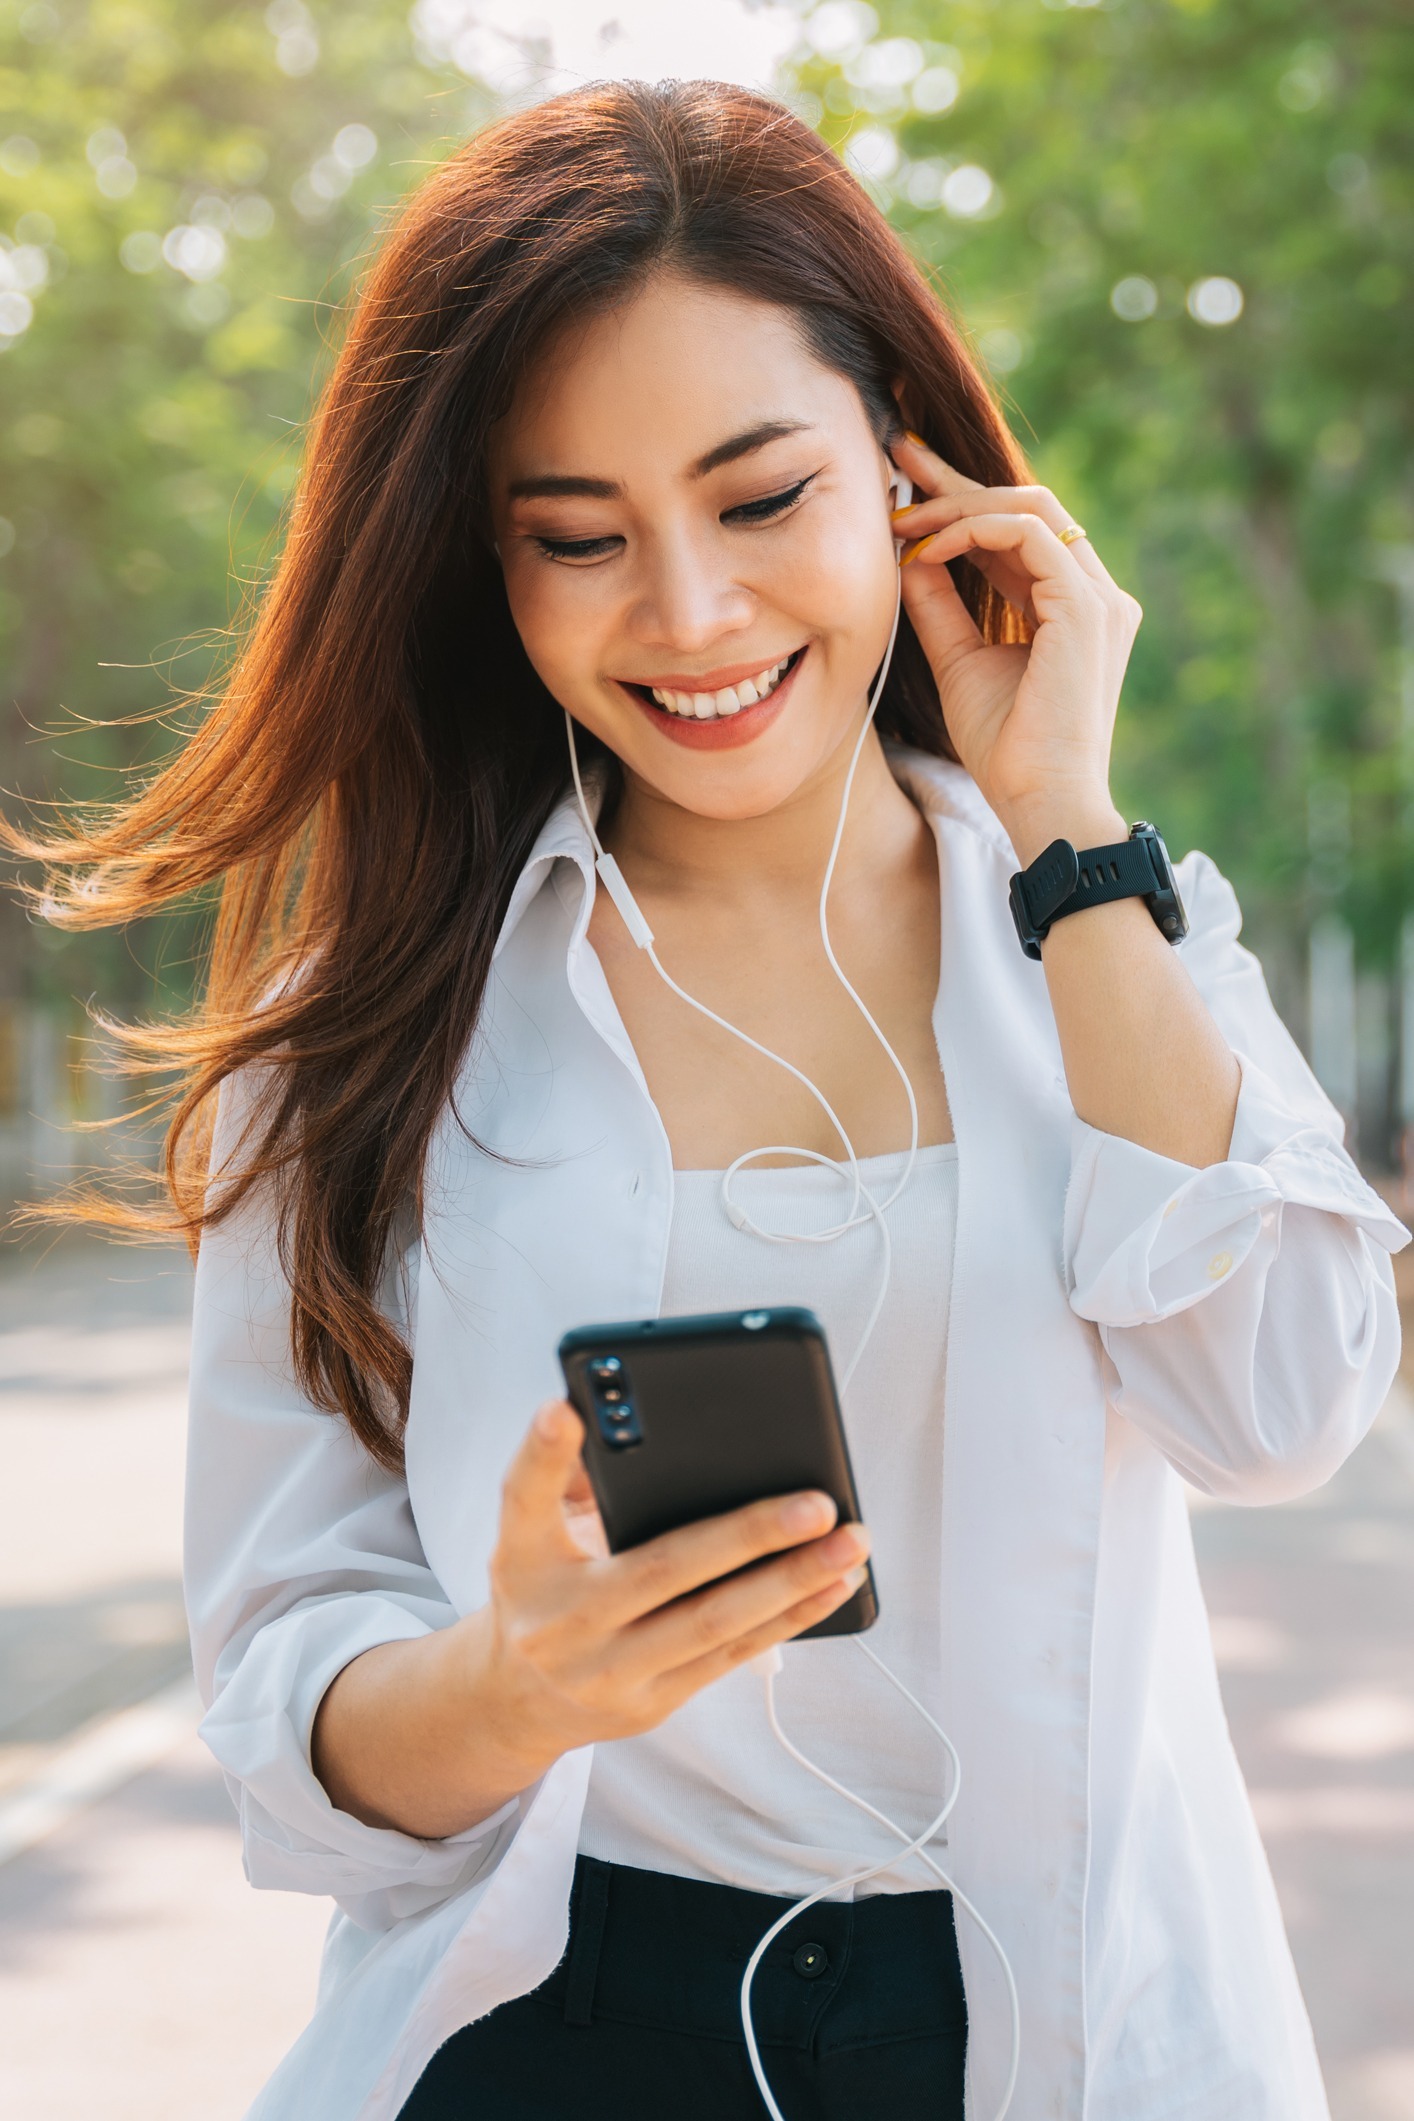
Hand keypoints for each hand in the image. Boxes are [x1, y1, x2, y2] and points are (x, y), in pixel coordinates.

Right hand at [477, 1400, 870, 1782]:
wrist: (517, 1702)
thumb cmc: (542, 1587)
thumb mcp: (528, 1532)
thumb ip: (566, 1475)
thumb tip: (617, 1417)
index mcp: (522, 1555)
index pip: (523, 1496)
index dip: (544, 1452)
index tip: (564, 1408)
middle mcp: (560, 1618)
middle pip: (663, 1568)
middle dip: (749, 1535)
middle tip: (818, 1504)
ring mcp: (609, 1669)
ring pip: (714, 1622)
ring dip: (793, 1582)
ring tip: (850, 1543)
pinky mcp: (653, 1702)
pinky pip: (731, 1656)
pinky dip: (789, 1618)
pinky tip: (834, 1585)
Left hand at [889, 433, 1139, 861]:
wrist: (1040, 801)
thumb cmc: (1006, 748)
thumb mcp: (960, 663)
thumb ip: (940, 606)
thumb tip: (908, 556)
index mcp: (1071, 606)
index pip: (1018, 532)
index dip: (962, 502)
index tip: (906, 488)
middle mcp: (1094, 593)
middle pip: (1027, 504)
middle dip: (958, 479)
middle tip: (898, 454)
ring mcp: (1096, 596)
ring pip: (1029, 506)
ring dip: (959, 503)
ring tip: (903, 518)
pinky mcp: (1085, 606)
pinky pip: (1027, 533)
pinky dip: (972, 531)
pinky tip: (927, 549)